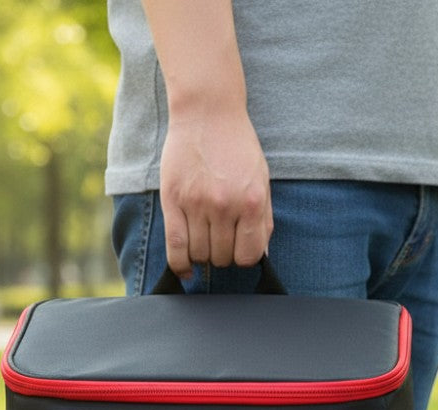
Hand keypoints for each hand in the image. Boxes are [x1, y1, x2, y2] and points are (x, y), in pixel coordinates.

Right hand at [159, 107, 272, 278]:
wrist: (207, 112)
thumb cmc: (237, 146)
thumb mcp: (261, 180)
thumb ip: (263, 219)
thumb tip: (261, 255)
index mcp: (251, 202)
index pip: (248, 256)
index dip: (244, 258)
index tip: (238, 250)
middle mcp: (225, 206)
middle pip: (222, 257)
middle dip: (223, 255)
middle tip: (219, 239)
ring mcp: (197, 205)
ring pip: (200, 255)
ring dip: (203, 255)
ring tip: (203, 240)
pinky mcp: (173, 201)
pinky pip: (175, 247)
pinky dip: (180, 265)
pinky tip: (185, 269)